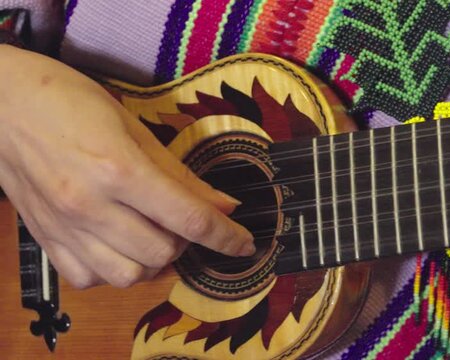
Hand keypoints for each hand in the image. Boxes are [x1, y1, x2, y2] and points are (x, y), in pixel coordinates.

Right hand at [0, 46, 254, 288]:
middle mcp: (91, 205)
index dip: (226, 236)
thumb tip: (223, 204)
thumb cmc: (67, 102)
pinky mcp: (45, 240)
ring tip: (153, 234)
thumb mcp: (133, 127)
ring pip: (129, 275)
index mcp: (119, 169)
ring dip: (154, 261)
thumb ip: (180, 173)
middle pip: (164, 252)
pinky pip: (89, 279)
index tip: (244, 243)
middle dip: (188, 242)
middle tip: (185, 220)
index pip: (190, 218)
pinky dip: (113, 270)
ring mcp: (65, 227)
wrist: (1, 105)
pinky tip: (118, 245)